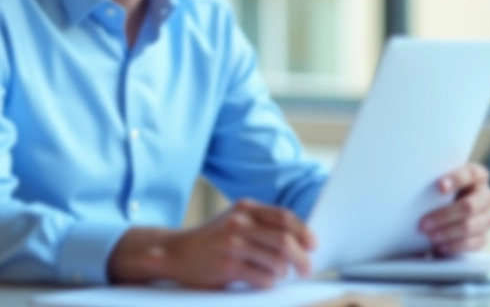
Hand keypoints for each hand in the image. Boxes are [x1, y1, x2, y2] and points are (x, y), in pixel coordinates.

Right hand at [107, 199, 316, 288]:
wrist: (176, 252)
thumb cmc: (213, 239)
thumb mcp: (235, 220)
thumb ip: (262, 224)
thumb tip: (301, 240)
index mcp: (245, 208)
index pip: (284, 217)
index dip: (304, 232)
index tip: (314, 245)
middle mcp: (239, 222)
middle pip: (284, 240)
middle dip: (301, 257)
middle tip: (307, 269)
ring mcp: (232, 244)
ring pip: (276, 261)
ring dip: (283, 272)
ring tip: (280, 275)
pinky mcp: (227, 266)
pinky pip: (261, 277)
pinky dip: (268, 282)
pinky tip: (264, 281)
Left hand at [418, 163, 489, 254]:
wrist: (445, 215)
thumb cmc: (439, 195)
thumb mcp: (438, 185)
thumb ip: (434, 184)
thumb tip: (414, 184)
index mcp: (477, 176)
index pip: (471, 174)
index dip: (457, 179)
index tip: (439, 186)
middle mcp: (486, 196)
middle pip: (469, 206)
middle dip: (444, 215)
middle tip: (423, 223)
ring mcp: (487, 217)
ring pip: (469, 226)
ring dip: (446, 233)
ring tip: (430, 236)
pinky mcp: (483, 236)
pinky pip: (471, 243)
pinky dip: (453, 246)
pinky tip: (440, 246)